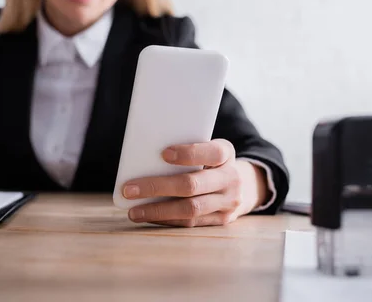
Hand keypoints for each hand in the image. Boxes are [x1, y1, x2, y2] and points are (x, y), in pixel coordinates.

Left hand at [122, 139, 267, 226]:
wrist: (242, 184)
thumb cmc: (210, 161)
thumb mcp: (206, 148)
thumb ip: (186, 150)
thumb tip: (144, 158)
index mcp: (227, 153)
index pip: (211, 152)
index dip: (188, 154)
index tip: (162, 154)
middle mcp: (232, 178)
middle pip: (192, 184)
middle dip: (157, 187)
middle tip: (128, 189)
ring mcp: (228, 202)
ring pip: (190, 209)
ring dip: (157, 210)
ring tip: (132, 210)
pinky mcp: (221, 220)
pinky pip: (190, 222)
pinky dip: (166, 219)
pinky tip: (147, 216)